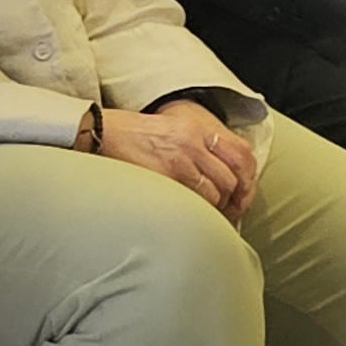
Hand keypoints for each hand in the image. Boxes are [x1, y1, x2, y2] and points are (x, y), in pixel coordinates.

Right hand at [90, 98, 260, 218]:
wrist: (100, 133)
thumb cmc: (128, 136)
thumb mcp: (169, 130)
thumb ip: (195, 148)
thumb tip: (215, 179)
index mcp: (195, 127)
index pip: (240, 153)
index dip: (245, 180)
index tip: (239, 196)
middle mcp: (193, 141)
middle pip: (231, 178)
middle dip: (231, 201)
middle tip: (224, 215)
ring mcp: (182, 158)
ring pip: (216, 193)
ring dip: (213, 210)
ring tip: (204, 217)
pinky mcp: (168, 175)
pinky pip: (196, 201)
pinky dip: (197, 212)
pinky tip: (188, 216)